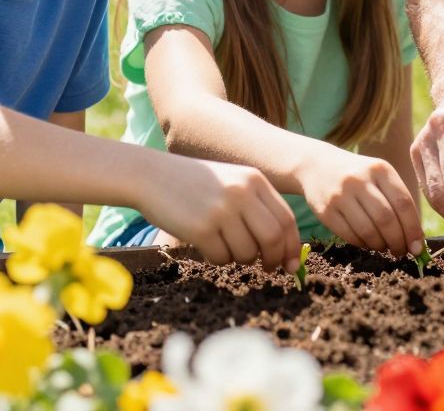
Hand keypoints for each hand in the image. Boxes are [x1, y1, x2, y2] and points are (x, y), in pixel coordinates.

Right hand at [144, 156, 301, 272]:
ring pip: (247, 252)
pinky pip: (221, 257)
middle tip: (268, 268)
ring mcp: (221, 210)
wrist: (151, 175)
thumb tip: (282, 246)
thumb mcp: (232, 182)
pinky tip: (207, 246)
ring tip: (226, 247)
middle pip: (273, 238)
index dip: (292, 246)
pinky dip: (218, 259)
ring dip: (240, 259)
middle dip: (273, 259)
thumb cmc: (194, 183)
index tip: (291, 264)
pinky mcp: (201, 228)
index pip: (286, 219)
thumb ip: (256, 206)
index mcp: (254, 180)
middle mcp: (241, 193)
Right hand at [297, 148, 425, 255]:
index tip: (417, 247)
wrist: (317, 165)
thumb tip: (416, 237)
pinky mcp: (325, 210)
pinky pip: (349, 235)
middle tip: (401, 252)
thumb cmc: (358, 175)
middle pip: (386, 219)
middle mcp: (360, 180)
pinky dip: (362, 244)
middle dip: (398, 241)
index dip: (413, 229)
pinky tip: (367, 242)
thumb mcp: (379, 175)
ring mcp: (340, 195)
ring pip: (368, 230)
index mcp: (380, 169)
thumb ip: (397, 199)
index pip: (403, 203)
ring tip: (384, 247)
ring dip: (380, 245)